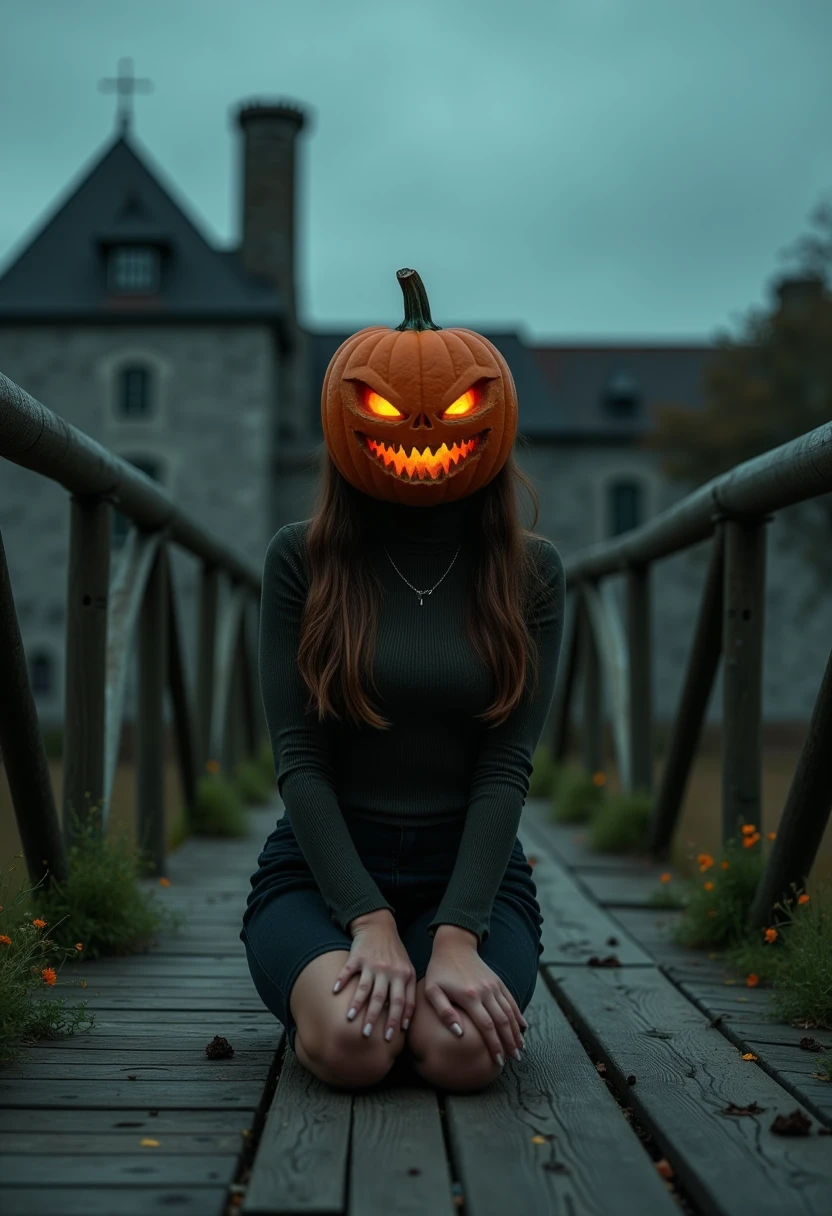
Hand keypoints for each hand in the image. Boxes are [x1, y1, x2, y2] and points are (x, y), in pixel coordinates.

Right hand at [332, 909, 416, 1041]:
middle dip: (375, 1019)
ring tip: (350, 1019)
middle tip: (367, 1036)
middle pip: (383, 999)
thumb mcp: (407, 969)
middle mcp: (389, 971)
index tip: (390, 1036)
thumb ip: (407, 993)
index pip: (402, 1002)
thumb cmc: (394, 953)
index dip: (397, 1020)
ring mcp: (373, 964)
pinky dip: (341, 980)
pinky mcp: (358, 957)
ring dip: (357, 1004)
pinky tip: (335, 991)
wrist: (379, 926)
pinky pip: (349, 971)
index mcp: (403, 975)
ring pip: (365, 988)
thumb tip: (406, 1023)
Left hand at [425, 926, 527, 1064]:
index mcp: (470, 996)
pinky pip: (511, 1000)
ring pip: (510, 1012)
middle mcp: (486, 991)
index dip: (494, 1045)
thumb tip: (458, 1033)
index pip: (486, 1026)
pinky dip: (518, 1014)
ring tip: (520, 1048)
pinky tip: (523, 1027)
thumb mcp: (432, 991)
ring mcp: (494, 985)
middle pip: (502, 1021)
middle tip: (514, 1059)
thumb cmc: (439, 971)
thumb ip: (444, 1012)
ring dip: (516, 1031)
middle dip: (509, 1042)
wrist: (454, 945)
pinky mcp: (498, 981)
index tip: (498, 1061)